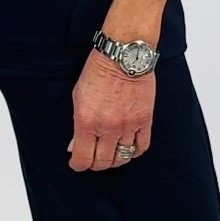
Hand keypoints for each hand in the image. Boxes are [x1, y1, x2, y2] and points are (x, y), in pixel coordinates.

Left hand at [68, 49, 154, 170]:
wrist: (123, 55)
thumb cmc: (98, 71)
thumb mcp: (78, 97)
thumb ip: (77, 124)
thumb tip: (74, 145)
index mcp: (87, 121)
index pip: (82, 158)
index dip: (78, 165)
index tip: (77, 163)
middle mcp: (108, 127)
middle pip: (103, 162)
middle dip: (95, 164)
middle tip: (93, 159)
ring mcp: (128, 125)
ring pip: (122, 158)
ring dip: (114, 160)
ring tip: (110, 154)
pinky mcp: (145, 120)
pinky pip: (141, 147)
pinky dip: (133, 152)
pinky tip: (128, 147)